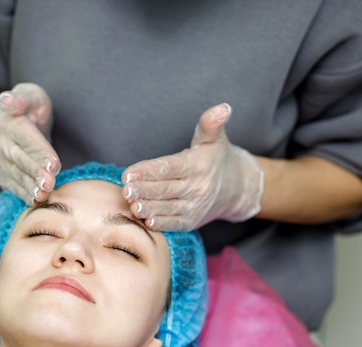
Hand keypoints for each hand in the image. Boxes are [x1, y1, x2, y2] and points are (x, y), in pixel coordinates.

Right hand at [0, 83, 60, 203]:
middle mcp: (1, 142)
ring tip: (43, 195)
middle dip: (35, 173)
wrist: (12, 120)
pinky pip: (13, 185)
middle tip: (49, 184)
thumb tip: (8, 102)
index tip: (54, 164)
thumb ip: (21, 98)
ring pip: (16, 175)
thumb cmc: (29, 106)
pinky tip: (36, 201)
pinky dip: (24, 194)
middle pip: (20, 159)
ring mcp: (0, 159)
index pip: (26, 138)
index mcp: (10, 122)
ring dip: (30, 187)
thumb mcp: (28, 94)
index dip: (39, 151)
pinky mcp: (3, 173)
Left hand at [122, 103, 263, 230]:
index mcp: (197, 165)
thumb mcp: (214, 139)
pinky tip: (146, 221)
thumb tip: (222, 108)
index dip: (149, 170)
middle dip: (144, 190)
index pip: (169, 167)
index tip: (129, 172)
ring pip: (168, 207)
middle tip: (125, 190)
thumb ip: (210, 124)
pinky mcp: (191, 221)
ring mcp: (195, 206)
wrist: (236, 188)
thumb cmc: (216, 159)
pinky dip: (161, 224)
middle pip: (166, 188)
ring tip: (132, 205)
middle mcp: (197, 187)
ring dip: (149, 208)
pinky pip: (175, 223)